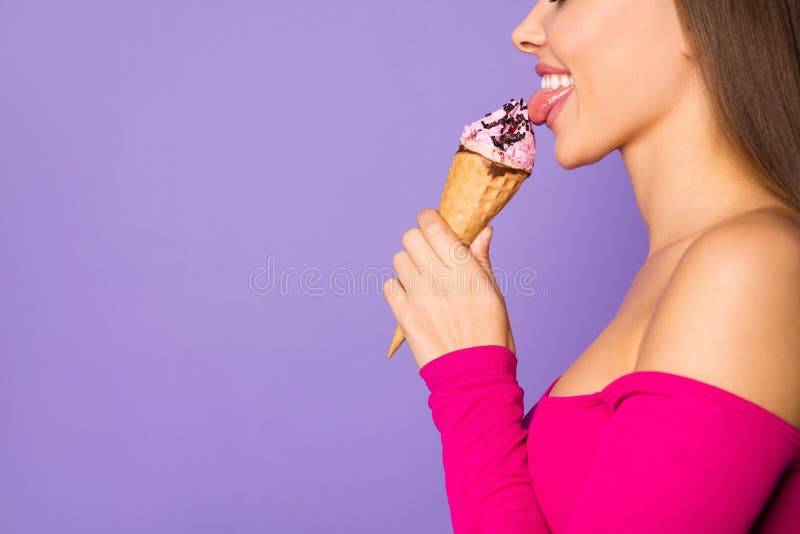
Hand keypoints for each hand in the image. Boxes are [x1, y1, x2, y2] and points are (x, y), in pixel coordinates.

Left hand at [383, 208, 515, 369]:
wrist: (474, 378)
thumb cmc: (491, 336)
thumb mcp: (495, 295)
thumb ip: (482, 260)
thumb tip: (484, 230)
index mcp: (467, 271)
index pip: (434, 226)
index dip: (428, 219)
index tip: (430, 222)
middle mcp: (441, 279)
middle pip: (411, 237)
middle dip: (418, 241)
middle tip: (427, 256)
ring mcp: (420, 297)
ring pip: (398, 259)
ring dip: (408, 266)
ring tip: (421, 282)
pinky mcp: (404, 316)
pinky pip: (389, 286)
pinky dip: (398, 289)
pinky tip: (412, 300)